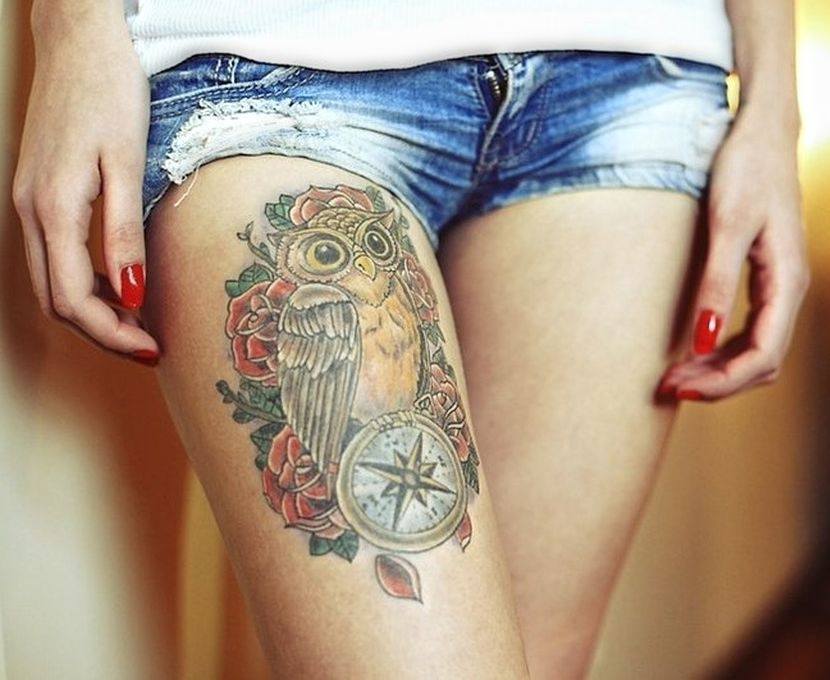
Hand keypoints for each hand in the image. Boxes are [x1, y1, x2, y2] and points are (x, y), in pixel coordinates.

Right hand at [13, 5, 158, 364]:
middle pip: (56, 301)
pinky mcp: (38, 194)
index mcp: (53, 207)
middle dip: (102, 333)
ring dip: (93, 313)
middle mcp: (30, 212)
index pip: (74, 298)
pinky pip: (53, 257)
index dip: (112, 334)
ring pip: (50, 283)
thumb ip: (124, 233)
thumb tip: (132, 295)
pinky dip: (83, 284)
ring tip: (140, 324)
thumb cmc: (109, 91)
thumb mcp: (126, 163)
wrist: (79, 39)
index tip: (153, 349)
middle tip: (150, 345)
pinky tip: (119, 286)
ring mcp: (28, 203)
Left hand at [658, 108, 809, 400]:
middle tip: (667, 387)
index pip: (763, 355)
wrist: (758, 133)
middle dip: (716, 382)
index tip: (680, 388)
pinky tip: (692, 350)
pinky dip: (721, 349)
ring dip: (717, 369)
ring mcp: (777, 286)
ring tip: (674, 376)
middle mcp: (788, 290)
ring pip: (755, 350)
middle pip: (760, 362)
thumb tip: (706, 340)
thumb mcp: (727, 226)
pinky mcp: (762, 278)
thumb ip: (718, 284)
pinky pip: (748, 331)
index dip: (723, 381)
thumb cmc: (745, 170)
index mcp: (787, 281)